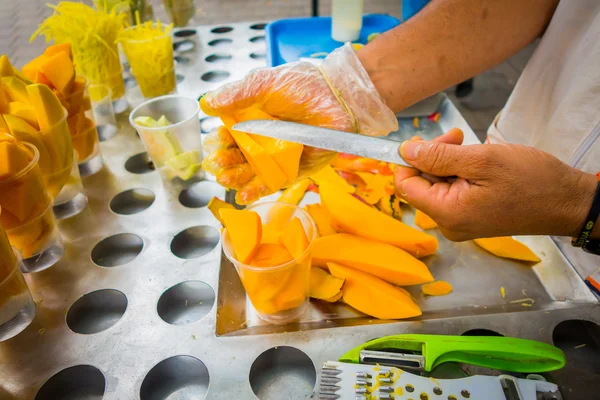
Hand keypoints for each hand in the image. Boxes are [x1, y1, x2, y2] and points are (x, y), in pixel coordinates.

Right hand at [200, 44, 397, 203]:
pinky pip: (272, 183)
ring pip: (250, 172)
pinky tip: (243, 193)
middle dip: (224, 161)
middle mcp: (262, 139)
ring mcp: (277, 156)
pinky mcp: (294, 170)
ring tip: (226, 178)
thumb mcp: (264, 83)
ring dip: (235, 178)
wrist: (338, 98)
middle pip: (236, 156)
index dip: (218, 141)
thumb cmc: (303, 85)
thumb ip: (236, 94)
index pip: (228, 134)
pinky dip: (257, 190)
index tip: (214, 143)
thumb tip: (206, 103)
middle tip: (217, 163)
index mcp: (251, 118)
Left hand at [394, 129, 597, 240]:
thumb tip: (405, 151)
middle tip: (457, 137)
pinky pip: (451, 191)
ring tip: (468, 145)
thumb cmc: (530, 180)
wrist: (567, 201)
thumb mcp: (482, 160)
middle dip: (432, 156)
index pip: (406, 185)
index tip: (425, 139)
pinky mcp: (470, 217)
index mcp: (447, 213)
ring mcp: (459, 222)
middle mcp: (448, 223)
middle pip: (420, 184)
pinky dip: (458, 172)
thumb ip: (439, 157)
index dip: (408, 160)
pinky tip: (474, 160)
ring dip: (446, 161)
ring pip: (436, 185)